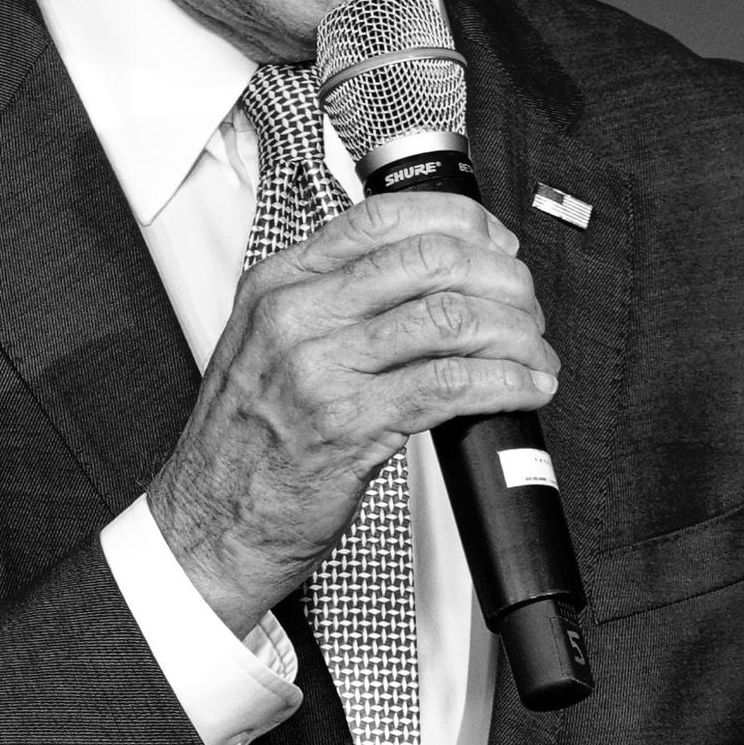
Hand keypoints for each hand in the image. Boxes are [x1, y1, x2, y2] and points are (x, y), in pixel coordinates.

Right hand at [145, 191, 559, 635]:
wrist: (207, 526)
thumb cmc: (249, 440)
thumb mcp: (272, 344)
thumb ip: (337, 301)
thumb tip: (433, 274)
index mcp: (280, 283)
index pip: (383, 218)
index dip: (459, 221)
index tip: (497, 242)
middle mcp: (297, 316)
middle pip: (429, 260)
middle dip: (500, 278)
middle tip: (526, 304)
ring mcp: (320, 370)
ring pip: (450, 318)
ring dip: (514, 333)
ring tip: (535, 352)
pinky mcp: (351, 427)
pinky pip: (451, 385)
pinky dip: (506, 382)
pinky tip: (526, 387)